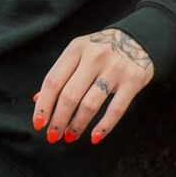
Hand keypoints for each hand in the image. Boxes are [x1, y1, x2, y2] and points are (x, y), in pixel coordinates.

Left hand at [32, 28, 154, 144]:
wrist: (137, 40)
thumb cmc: (101, 50)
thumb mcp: (78, 53)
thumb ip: (60, 75)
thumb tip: (38, 100)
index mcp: (76, 49)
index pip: (53, 81)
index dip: (43, 105)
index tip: (38, 123)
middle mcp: (94, 57)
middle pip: (69, 95)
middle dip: (58, 120)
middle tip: (53, 136)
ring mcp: (114, 69)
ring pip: (90, 104)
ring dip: (77, 125)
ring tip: (70, 136)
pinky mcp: (132, 81)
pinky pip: (115, 109)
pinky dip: (104, 126)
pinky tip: (94, 137)